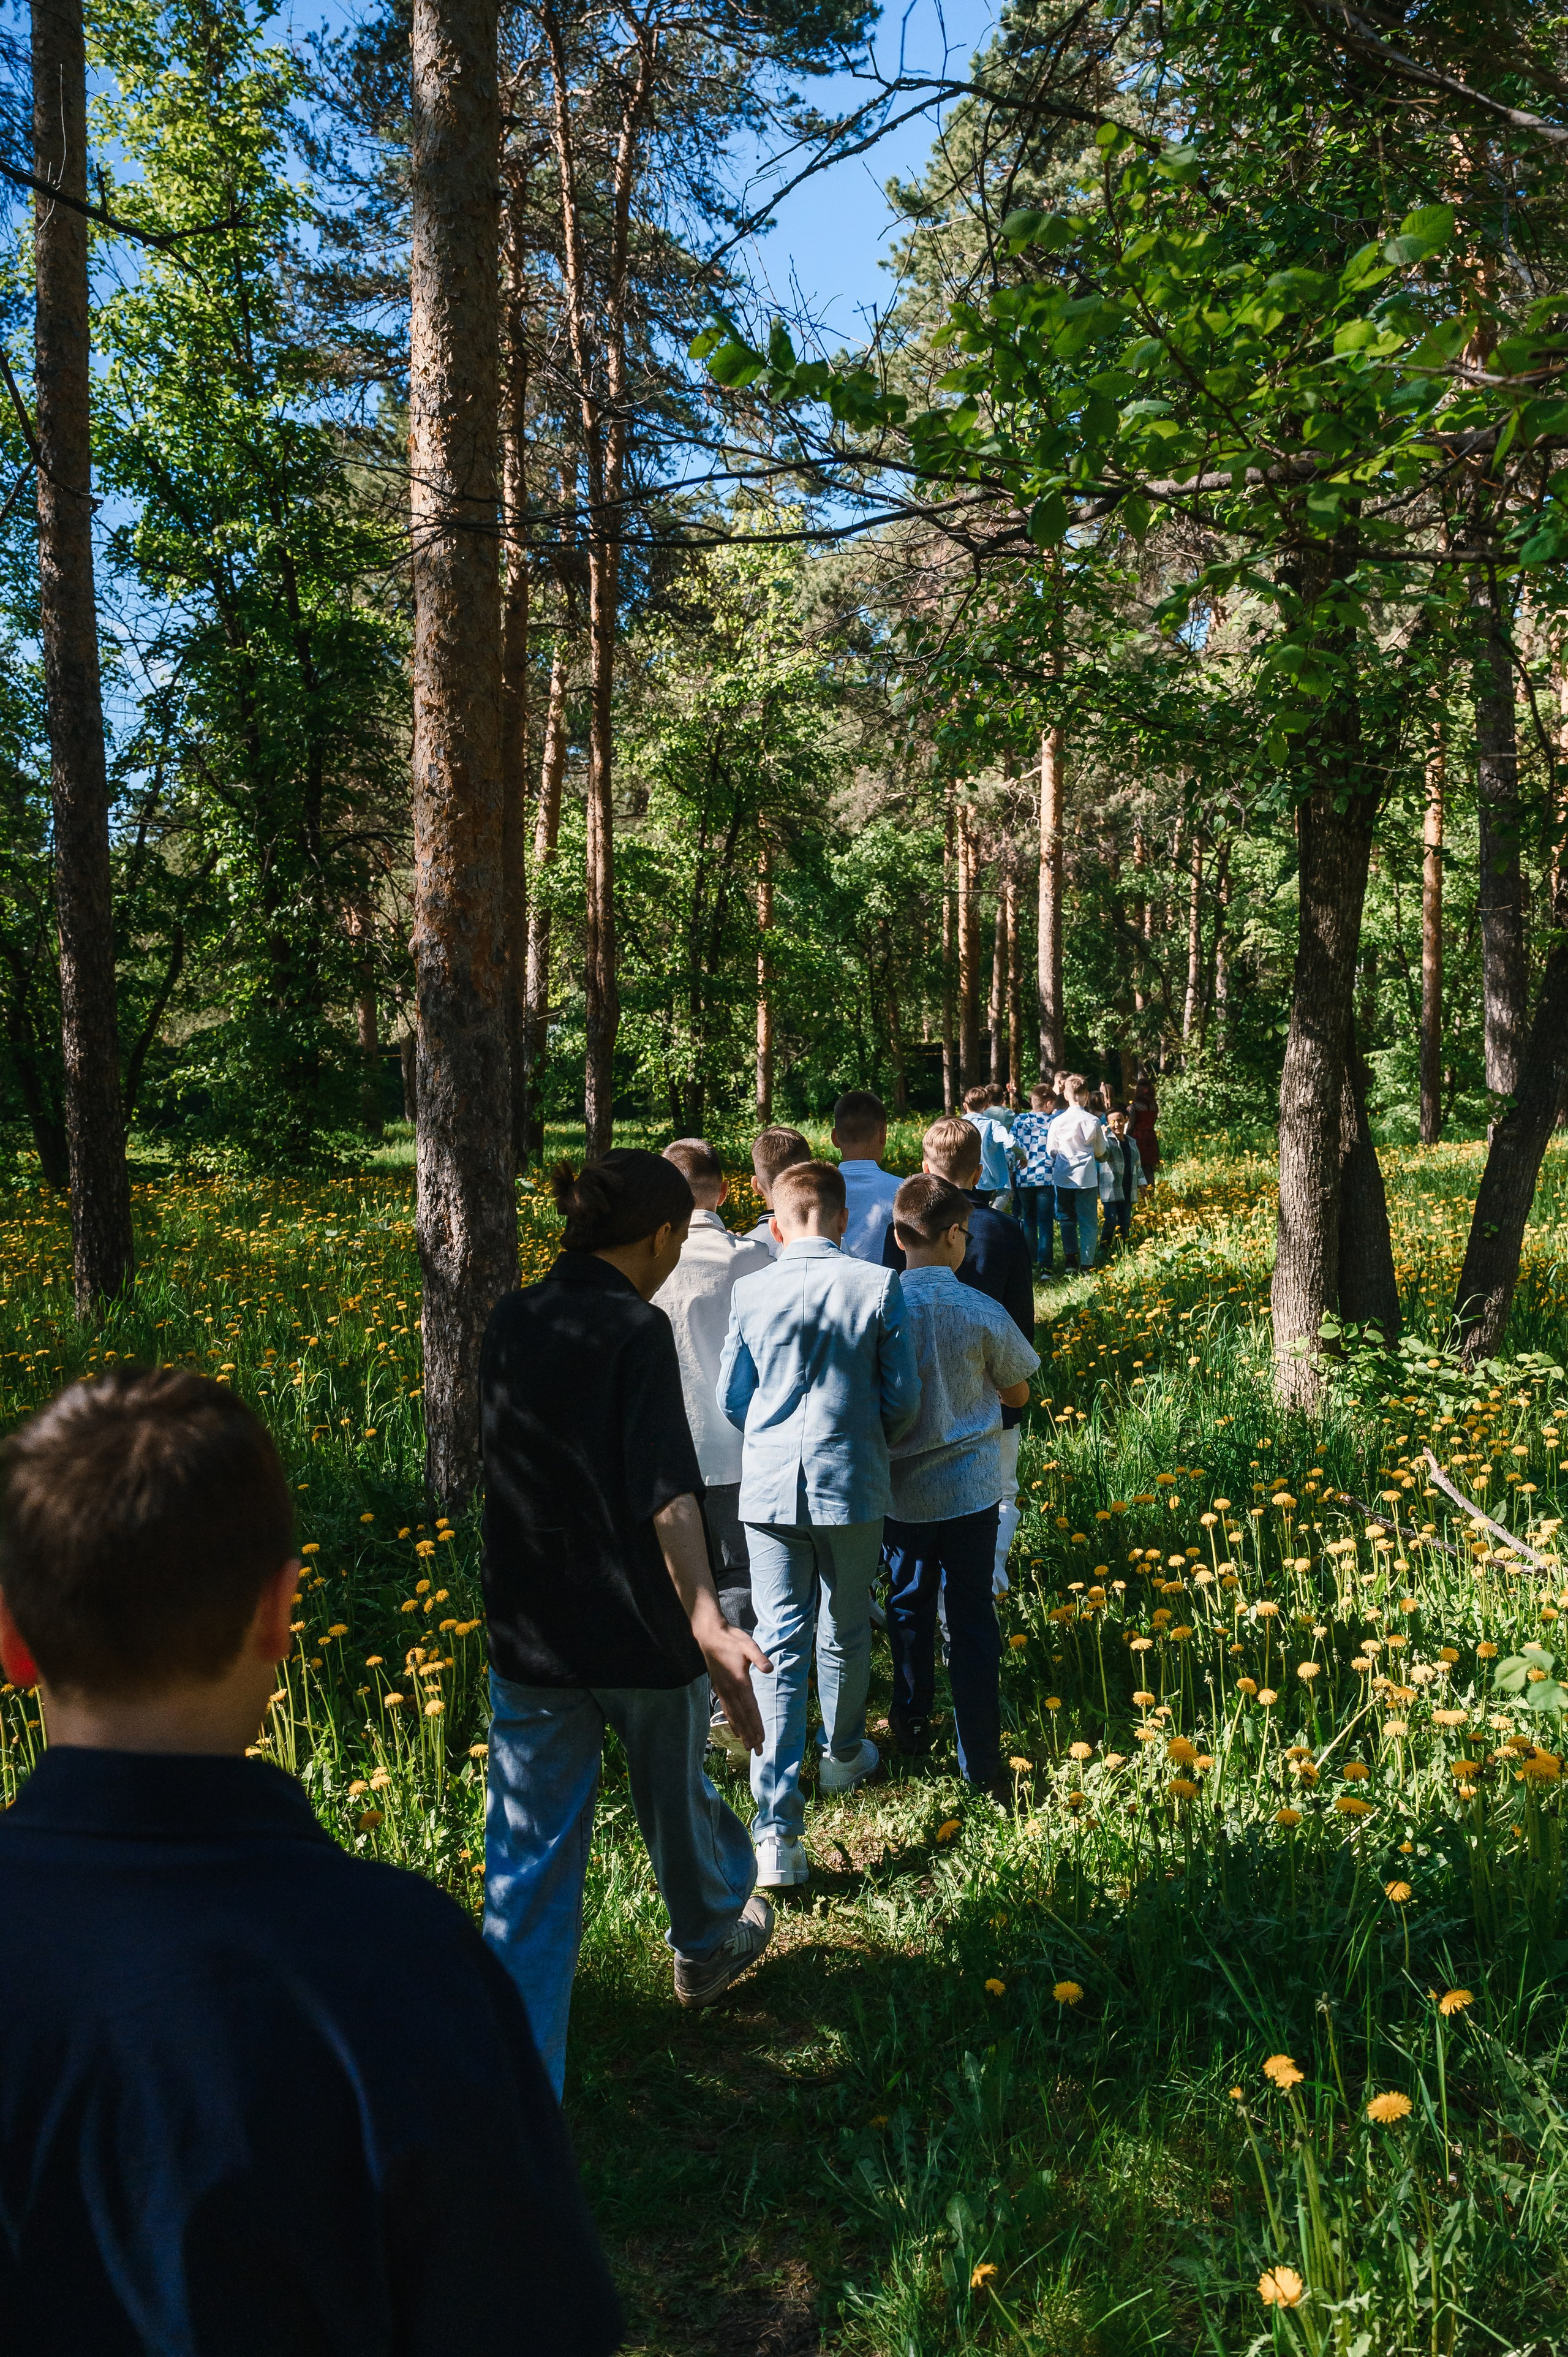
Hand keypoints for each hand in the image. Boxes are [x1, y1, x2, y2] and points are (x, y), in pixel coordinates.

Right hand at [700, 1617, 771, 1752]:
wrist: (709, 1636)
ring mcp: (723, 1691)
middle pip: (742, 1717)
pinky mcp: (719, 1689)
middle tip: (757, 1752)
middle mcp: (730, 1691)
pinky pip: (727, 1710)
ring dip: (742, 1732)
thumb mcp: (748, 1644)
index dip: (756, 1725)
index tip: (761, 1740)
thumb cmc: (731, 1639)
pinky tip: (735, 1730)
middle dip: (750, 1735)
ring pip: (734, 1716)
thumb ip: (759, 1657)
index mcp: (739, 1682)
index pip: (750, 1709)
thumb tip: (770, 1668)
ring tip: (747, 1746)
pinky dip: (732, 1722)